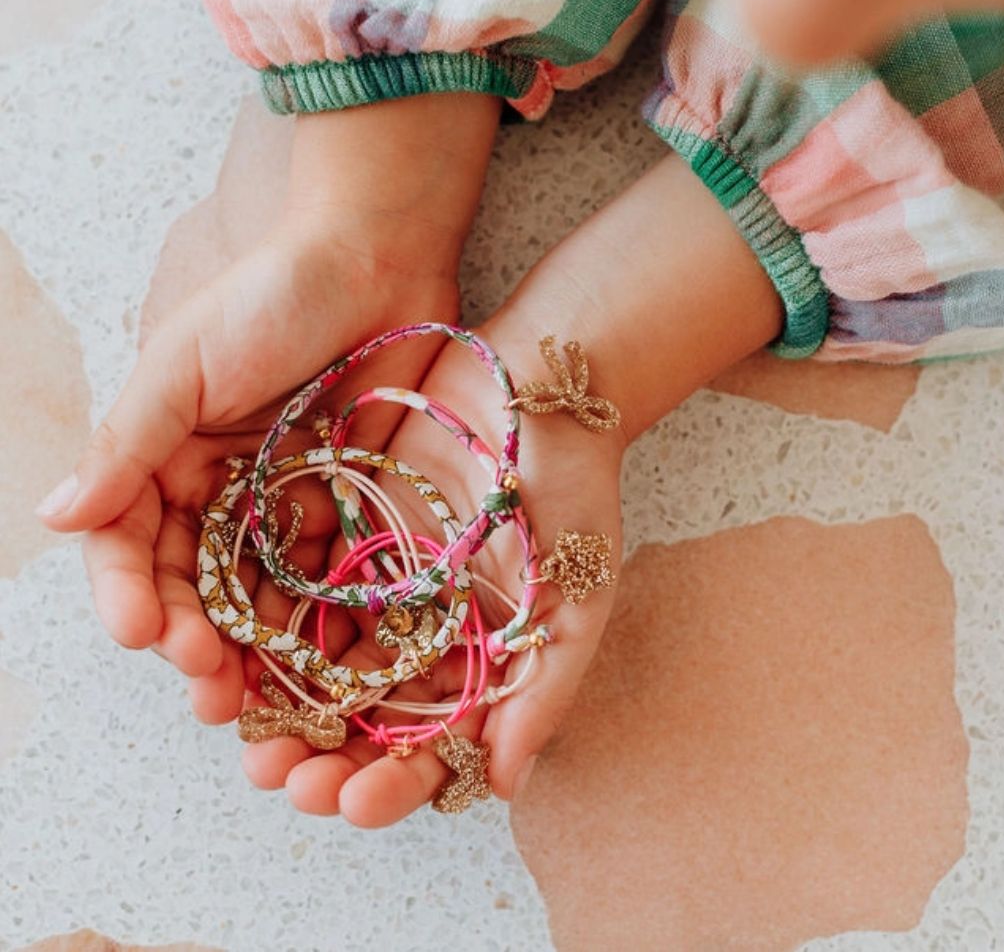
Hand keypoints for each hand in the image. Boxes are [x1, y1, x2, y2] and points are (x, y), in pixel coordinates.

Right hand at [37, 95, 499, 700]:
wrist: (375, 260)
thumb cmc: (270, 298)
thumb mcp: (183, 364)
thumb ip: (126, 444)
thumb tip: (55, 519)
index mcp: (165, 455)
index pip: (131, 541)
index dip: (131, 592)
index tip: (144, 632)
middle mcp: (218, 488)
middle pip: (194, 583)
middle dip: (195, 638)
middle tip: (210, 688)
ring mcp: (284, 501)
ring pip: (259, 593)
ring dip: (254, 650)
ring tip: (260, 701)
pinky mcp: (347, 503)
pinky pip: (328, 573)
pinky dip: (323, 619)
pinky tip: (327, 663)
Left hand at [230, 322, 626, 824]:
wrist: (540, 389)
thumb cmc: (574, 493)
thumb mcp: (577, 595)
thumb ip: (543, 689)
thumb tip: (499, 788)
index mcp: (484, 659)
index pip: (435, 742)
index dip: (395, 781)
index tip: (354, 804)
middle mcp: (429, 632)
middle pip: (371, 712)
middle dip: (327, 753)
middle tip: (283, 781)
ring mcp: (386, 584)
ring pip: (327, 659)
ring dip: (286, 701)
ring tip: (243, 733)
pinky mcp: (350, 533)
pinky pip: (302, 587)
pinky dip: (271, 621)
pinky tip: (237, 648)